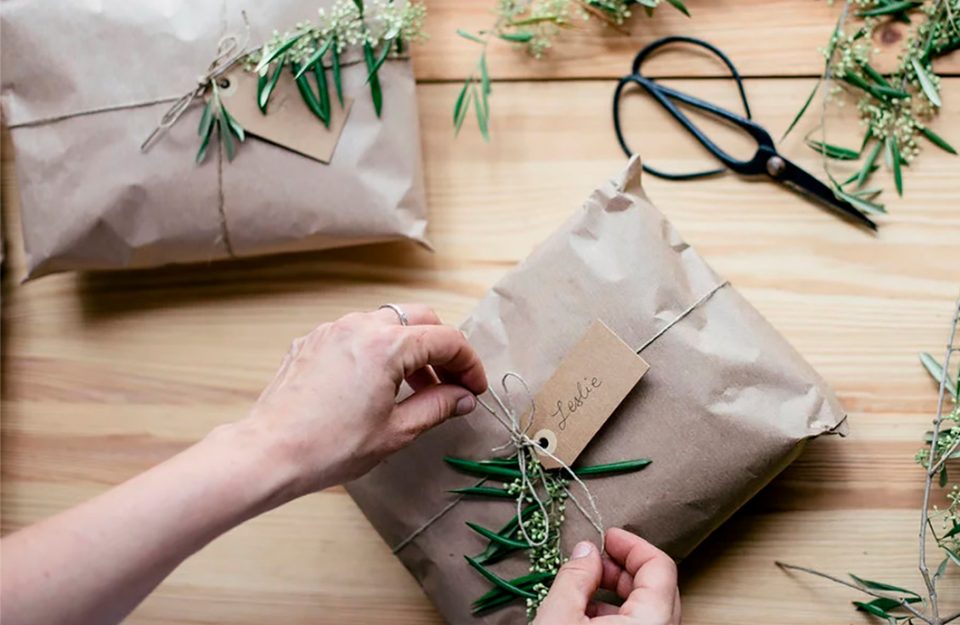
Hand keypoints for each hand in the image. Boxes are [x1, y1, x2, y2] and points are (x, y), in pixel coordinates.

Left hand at [238, 305, 487, 495]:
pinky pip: (355, 333)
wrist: (269, 453)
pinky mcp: (311, 342)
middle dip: (441, 348)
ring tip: (414, 387)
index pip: (446, 340)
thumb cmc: (330, 447)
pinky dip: (376, 350)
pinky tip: (375, 384)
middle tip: (450, 383)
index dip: (469, 364)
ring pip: (386, 322)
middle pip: (419, 319)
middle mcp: (360, 326)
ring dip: (409, 347)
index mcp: (387, 346)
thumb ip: (437, 407)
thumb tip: (462, 397)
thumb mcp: (396, 431)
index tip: (475, 389)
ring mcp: (332, 330)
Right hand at [534, 528, 680, 624]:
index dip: (632, 545)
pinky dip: (619, 615)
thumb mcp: (558, 616)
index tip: (608, 537)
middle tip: (594, 559)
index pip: (660, 567)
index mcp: (650, 622)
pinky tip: (587, 614)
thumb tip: (586, 551)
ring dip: (619, 592)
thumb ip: (575, 576)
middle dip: (624, 567)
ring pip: (649, 609)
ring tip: (584, 587)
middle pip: (658, 587)